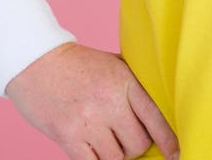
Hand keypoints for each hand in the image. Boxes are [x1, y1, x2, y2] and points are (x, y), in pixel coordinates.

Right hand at [5, 42, 179, 159]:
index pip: (154, 116)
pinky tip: (95, 153)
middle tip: (125, 138)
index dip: (168, 139)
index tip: (175, 153)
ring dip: (115, 155)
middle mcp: (109, 101)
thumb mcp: (112, 64)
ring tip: (106, 140)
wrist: (36, 62)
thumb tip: (159, 106)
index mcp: (124, 80)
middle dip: (135, 146)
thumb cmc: (78, 64)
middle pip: (137, 143)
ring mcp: (88, 121)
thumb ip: (134, 84)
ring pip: (117, 158)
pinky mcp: (68, 137)